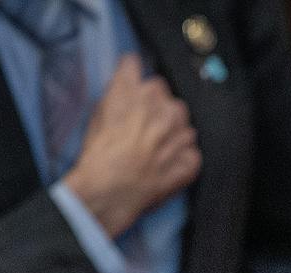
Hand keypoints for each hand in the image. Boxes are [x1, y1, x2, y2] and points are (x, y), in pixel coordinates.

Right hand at [62, 56, 199, 237]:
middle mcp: (161, 106)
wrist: (112, 188)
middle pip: (164, 95)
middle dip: (156, 106)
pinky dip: (181, 157)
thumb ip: (116, 92)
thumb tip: (125, 81)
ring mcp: (180, 132)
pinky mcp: (190, 157)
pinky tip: (163, 165)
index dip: (133, 80)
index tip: (132, 88)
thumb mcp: (98, 112)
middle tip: (143, 127)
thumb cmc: (100, 153)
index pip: (135, 67)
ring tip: (152, 149)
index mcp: (133, 90)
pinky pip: (191, 151)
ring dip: (172, 132)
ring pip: (182, 123)